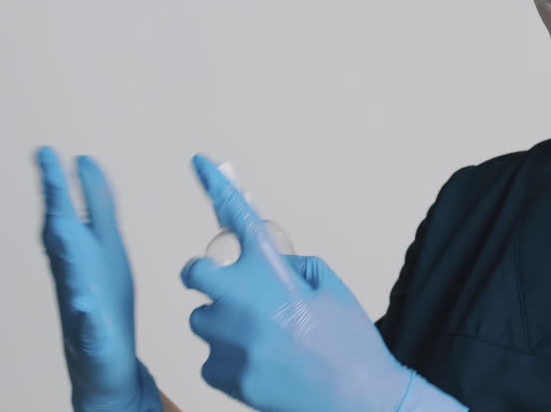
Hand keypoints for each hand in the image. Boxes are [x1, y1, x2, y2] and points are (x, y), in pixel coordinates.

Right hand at [35, 146, 161, 411]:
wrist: (104, 360)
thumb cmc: (106, 302)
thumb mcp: (107, 248)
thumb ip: (97, 211)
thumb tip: (88, 168)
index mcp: (86, 251)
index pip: (73, 209)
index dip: (64, 181)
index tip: (51, 152)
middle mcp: (76, 271)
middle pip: (61, 230)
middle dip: (55, 199)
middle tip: (47, 164)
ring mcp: (80, 301)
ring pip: (67, 271)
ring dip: (63, 248)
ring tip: (60, 223)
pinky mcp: (93, 334)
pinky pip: (87, 323)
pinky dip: (85, 314)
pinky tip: (85, 306)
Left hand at [180, 153, 465, 411]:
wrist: (356, 400)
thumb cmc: (350, 342)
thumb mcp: (332, 288)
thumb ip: (294, 266)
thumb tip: (268, 268)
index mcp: (272, 272)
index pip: (239, 218)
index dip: (216, 185)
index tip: (197, 161)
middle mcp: (241, 300)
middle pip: (195, 271)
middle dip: (207, 276)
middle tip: (232, 290)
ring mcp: (227, 340)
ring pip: (202, 319)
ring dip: (223, 323)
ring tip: (265, 340)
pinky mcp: (220, 375)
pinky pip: (211, 357)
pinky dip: (230, 360)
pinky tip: (264, 365)